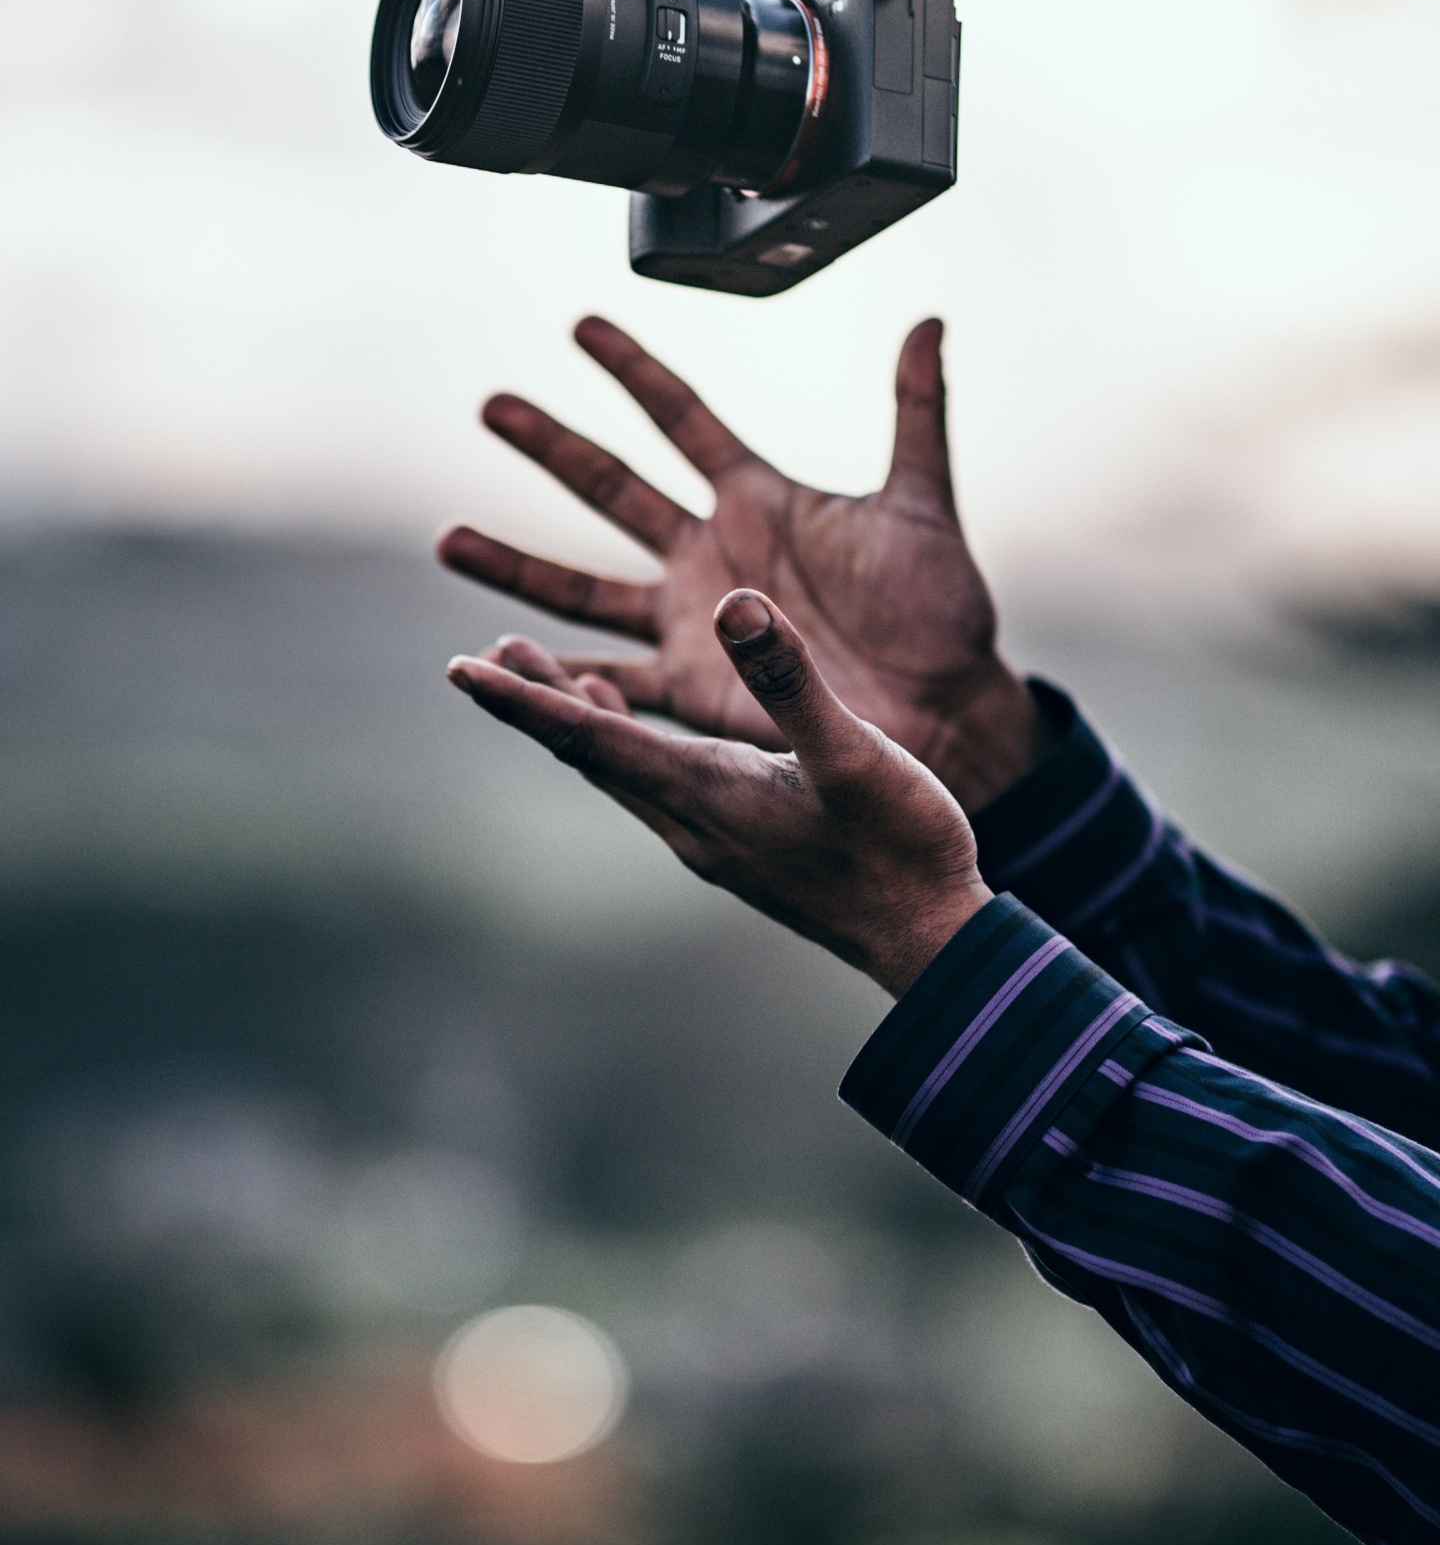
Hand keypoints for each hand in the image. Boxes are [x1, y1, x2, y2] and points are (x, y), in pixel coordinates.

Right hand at [438, 317, 1050, 810]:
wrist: (947, 709)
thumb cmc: (939, 611)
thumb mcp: (923, 505)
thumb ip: (916, 412)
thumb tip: (926, 320)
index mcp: (760, 500)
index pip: (683, 418)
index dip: (634, 370)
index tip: (580, 325)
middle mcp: (711, 554)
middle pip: (611, 489)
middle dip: (550, 448)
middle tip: (490, 405)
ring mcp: (693, 622)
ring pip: (584, 588)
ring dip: (517, 564)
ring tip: (449, 538)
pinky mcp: (693, 690)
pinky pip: (609, 682)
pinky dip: (556, 677)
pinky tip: (500, 664)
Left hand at [446, 591, 991, 997]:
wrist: (933, 940)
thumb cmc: (902, 849)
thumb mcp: (854, 753)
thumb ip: (791, 681)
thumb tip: (735, 603)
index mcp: (706, 793)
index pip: (589, 739)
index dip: (523, 700)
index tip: (462, 668)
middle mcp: (692, 821)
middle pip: (590, 753)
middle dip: (536, 700)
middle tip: (484, 655)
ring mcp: (714, 838)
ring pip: (623, 769)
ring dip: (580, 719)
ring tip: (546, 671)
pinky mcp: (740, 844)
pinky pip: (660, 783)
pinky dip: (632, 740)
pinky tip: (643, 726)